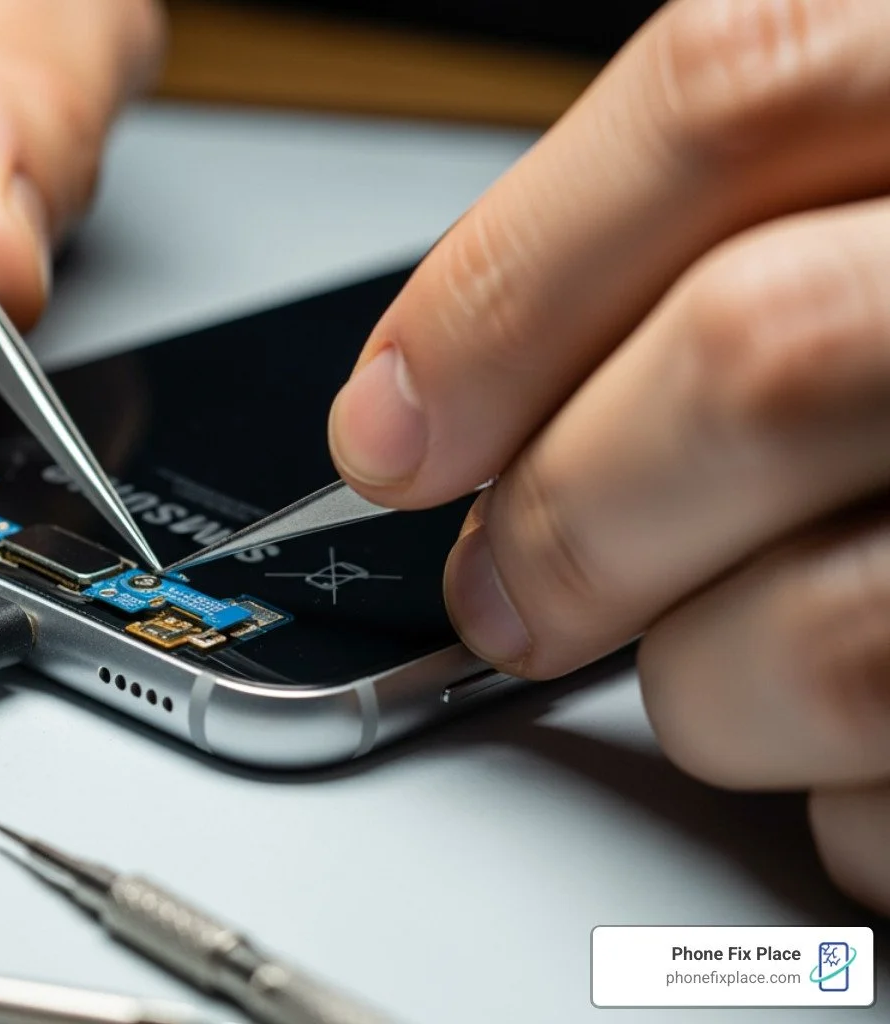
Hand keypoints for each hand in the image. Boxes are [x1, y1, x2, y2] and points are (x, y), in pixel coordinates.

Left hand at [328, 0, 889, 912]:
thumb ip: (723, 233)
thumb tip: (434, 389)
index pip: (737, 93)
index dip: (507, 282)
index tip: (391, 425)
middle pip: (760, 361)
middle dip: (567, 514)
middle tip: (502, 585)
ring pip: (825, 635)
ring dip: (703, 685)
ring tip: (717, 663)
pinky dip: (848, 807)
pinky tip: (874, 735)